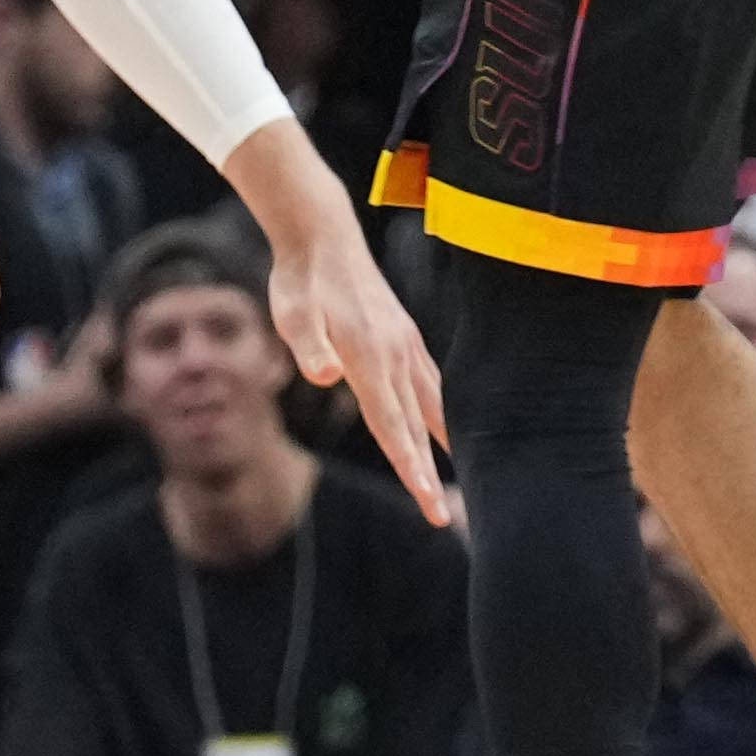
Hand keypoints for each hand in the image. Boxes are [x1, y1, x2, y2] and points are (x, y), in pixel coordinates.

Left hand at [262, 203, 449, 524]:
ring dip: (445, 445)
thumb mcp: (292, 313)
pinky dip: (444, 411)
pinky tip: (448, 425)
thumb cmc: (301, 281)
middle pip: (416, 426)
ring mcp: (405, 345)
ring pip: (432, 406)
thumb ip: (308, 347)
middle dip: (428, 474)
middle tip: (444, 519)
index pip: (392, 425)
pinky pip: (432, 383)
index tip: (427, 500)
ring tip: (463, 482)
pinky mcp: (405, 336)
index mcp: (370, 358)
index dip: (410, 465)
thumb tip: (324, 376)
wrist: (322, 236)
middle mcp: (396, 355)